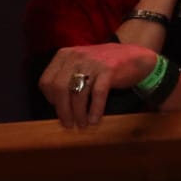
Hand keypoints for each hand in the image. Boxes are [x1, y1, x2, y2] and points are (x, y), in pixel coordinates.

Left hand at [39, 43, 160, 127]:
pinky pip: (98, 94)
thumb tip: (57, 105)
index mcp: (65, 55)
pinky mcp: (109, 69)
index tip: (59, 109)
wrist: (133, 55)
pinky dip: (95, 110)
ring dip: (79, 113)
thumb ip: (67, 77)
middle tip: (68, 124)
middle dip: (63, 110)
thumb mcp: (81, 64)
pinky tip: (95, 120)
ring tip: (82, 125)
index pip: (46, 81)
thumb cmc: (104, 65)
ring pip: (78, 93)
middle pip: (59, 88)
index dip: (50, 99)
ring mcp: (92, 62)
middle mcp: (76, 56)